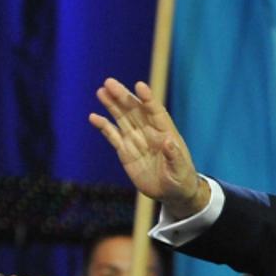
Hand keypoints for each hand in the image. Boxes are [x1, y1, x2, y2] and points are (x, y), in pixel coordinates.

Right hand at [89, 78, 207, 217]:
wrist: (172, 193)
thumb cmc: (181, 179)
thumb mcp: (181, 169)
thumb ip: (175, 156)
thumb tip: (169, 142)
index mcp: (166, 133)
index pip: (156, 112)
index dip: (148, 99)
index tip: (140, 86)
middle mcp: (150, 133)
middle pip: (135, 110)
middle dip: (123, 97)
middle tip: (109, 82)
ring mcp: (136, 140)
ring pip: (122, 118)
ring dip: (112, 105)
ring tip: (101, 91)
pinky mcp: (125, 151)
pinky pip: (113, 136)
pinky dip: (104, 126)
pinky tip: (94, 117)